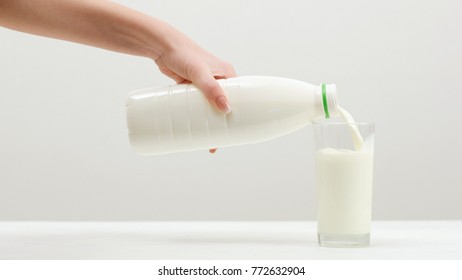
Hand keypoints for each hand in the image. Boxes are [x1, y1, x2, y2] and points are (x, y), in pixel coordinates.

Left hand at [154, 33, 235, 153]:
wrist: (162, 47)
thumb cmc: (184, 54)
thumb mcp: (200, 73)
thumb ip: (212, 90)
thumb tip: (226, 109)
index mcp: (227, 74)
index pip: (238, 97)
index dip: (238, 113)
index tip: (237, 130)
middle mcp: (218, 79)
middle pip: (223, 105)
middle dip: (222, 123)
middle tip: (219, 140)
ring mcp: (203, 84)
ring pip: (209, 107)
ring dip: (209, 121)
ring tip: (206, 139)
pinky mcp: (190, 87)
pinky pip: (196, 105)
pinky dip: (197, 115)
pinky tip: (195, 126)